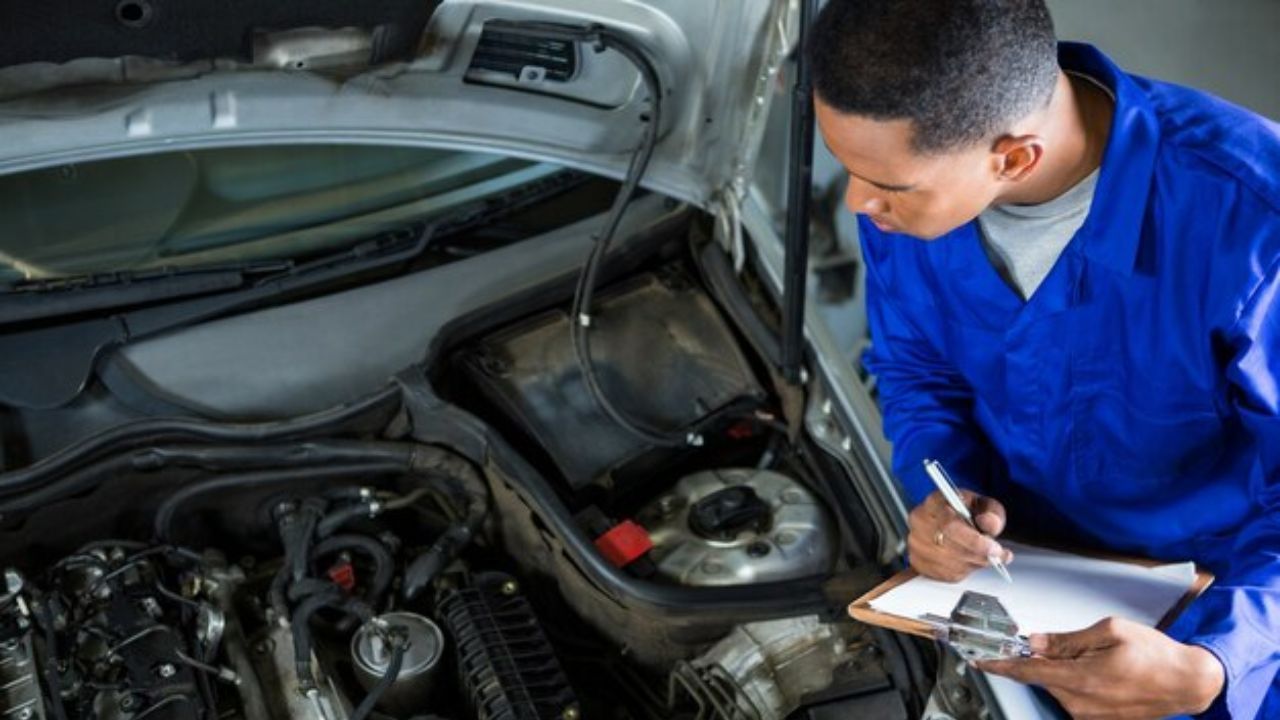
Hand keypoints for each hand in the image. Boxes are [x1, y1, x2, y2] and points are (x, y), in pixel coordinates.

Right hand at [907, 489, 1011, 581]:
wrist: (950, 523)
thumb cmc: (965, 512)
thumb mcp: (983, 505)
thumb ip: (991, 511)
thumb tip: (989, 524)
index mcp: (934, 503)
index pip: (949, 524)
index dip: (974, 540)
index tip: (994, 548)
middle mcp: (920, 522)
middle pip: (949, 546)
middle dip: (979, 554)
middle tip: (998, 555)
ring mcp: (917, 544)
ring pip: (950, 563)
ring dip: (974, 563)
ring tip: (987, 557)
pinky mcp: (919, 563)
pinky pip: (947, 574)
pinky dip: (965, 571)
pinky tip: (972, 562)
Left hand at [976, 617, 1225, 718]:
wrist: (1188, 683)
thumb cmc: (1155, 654)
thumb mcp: (1109, 631)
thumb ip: (1067, 639)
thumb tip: (1035, 642)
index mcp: (1081, 679)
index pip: (1027, 672)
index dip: (999, 665)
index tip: (980, 660)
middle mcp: (1082, 703)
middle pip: (1042, 678)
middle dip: (1043, 660)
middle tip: (1067, 644)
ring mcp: (1090, 716)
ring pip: (1058, 688)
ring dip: (1063, 671)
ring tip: (1098, 658)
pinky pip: (1074, 698)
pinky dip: (1076, 682)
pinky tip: (1101, 671)